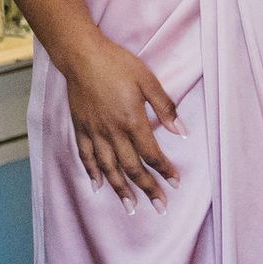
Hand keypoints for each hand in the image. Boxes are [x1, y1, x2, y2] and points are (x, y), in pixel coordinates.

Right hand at [63, 32, 185, 213]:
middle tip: (159, 207)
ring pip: (108, 168)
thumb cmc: (118, 64)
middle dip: (146, 188)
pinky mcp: (80, 128)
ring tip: (130, 206)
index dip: (164, 170)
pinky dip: (93, 173)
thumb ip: (165, 107)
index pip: (151, 154)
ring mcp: (94, 132)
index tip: (175, 183)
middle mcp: (112, 132)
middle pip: (131, 167)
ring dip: (120, 189)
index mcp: (132, 120)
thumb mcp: (148, 80)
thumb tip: (181, 130)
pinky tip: (98, 186)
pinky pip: (86, 156)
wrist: (82, 57)